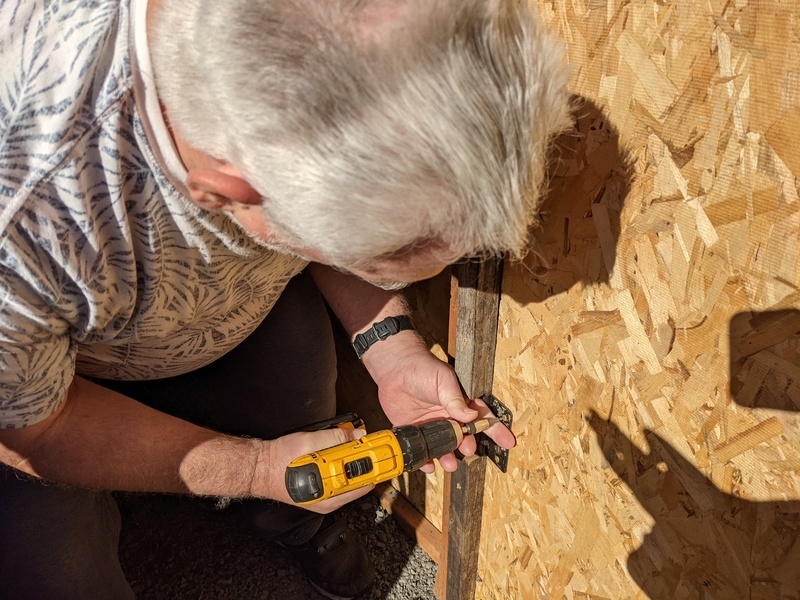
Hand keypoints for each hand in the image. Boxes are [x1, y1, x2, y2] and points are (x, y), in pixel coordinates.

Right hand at [258, 427, 372, 513]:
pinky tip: (334, 453)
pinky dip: (339, 464)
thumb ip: (336, 438)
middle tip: (364, 443)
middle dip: (362, 460)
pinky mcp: (319, 491)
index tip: (382, 452)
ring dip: (350, 461)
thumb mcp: (309, 442)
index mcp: (330, 495)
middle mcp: (329, 500)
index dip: (374, 465)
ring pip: (348, 478)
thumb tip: (357, 435)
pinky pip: (337, 478)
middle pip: (358, 480)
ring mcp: (324, 498)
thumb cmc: (279, 461)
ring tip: (345, 445)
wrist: (260, 467)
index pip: (363, 483)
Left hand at [363, 333, 514, 471]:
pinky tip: (428, 465)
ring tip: (449, 463)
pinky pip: (422, 451)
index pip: (482, 418)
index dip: (496, 430)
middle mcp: (448, 417)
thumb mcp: (443, 380)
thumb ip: (456, 399)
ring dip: (448, 457)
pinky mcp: (415, 432)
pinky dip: (425, 461)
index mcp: (460, 403)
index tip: (508, 442)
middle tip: (468, 449)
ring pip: (444, 448)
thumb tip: (471, 416)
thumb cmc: (422, 368)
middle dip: (468, 446)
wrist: (395, 369)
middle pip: (464, 437)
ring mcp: (432, 426)